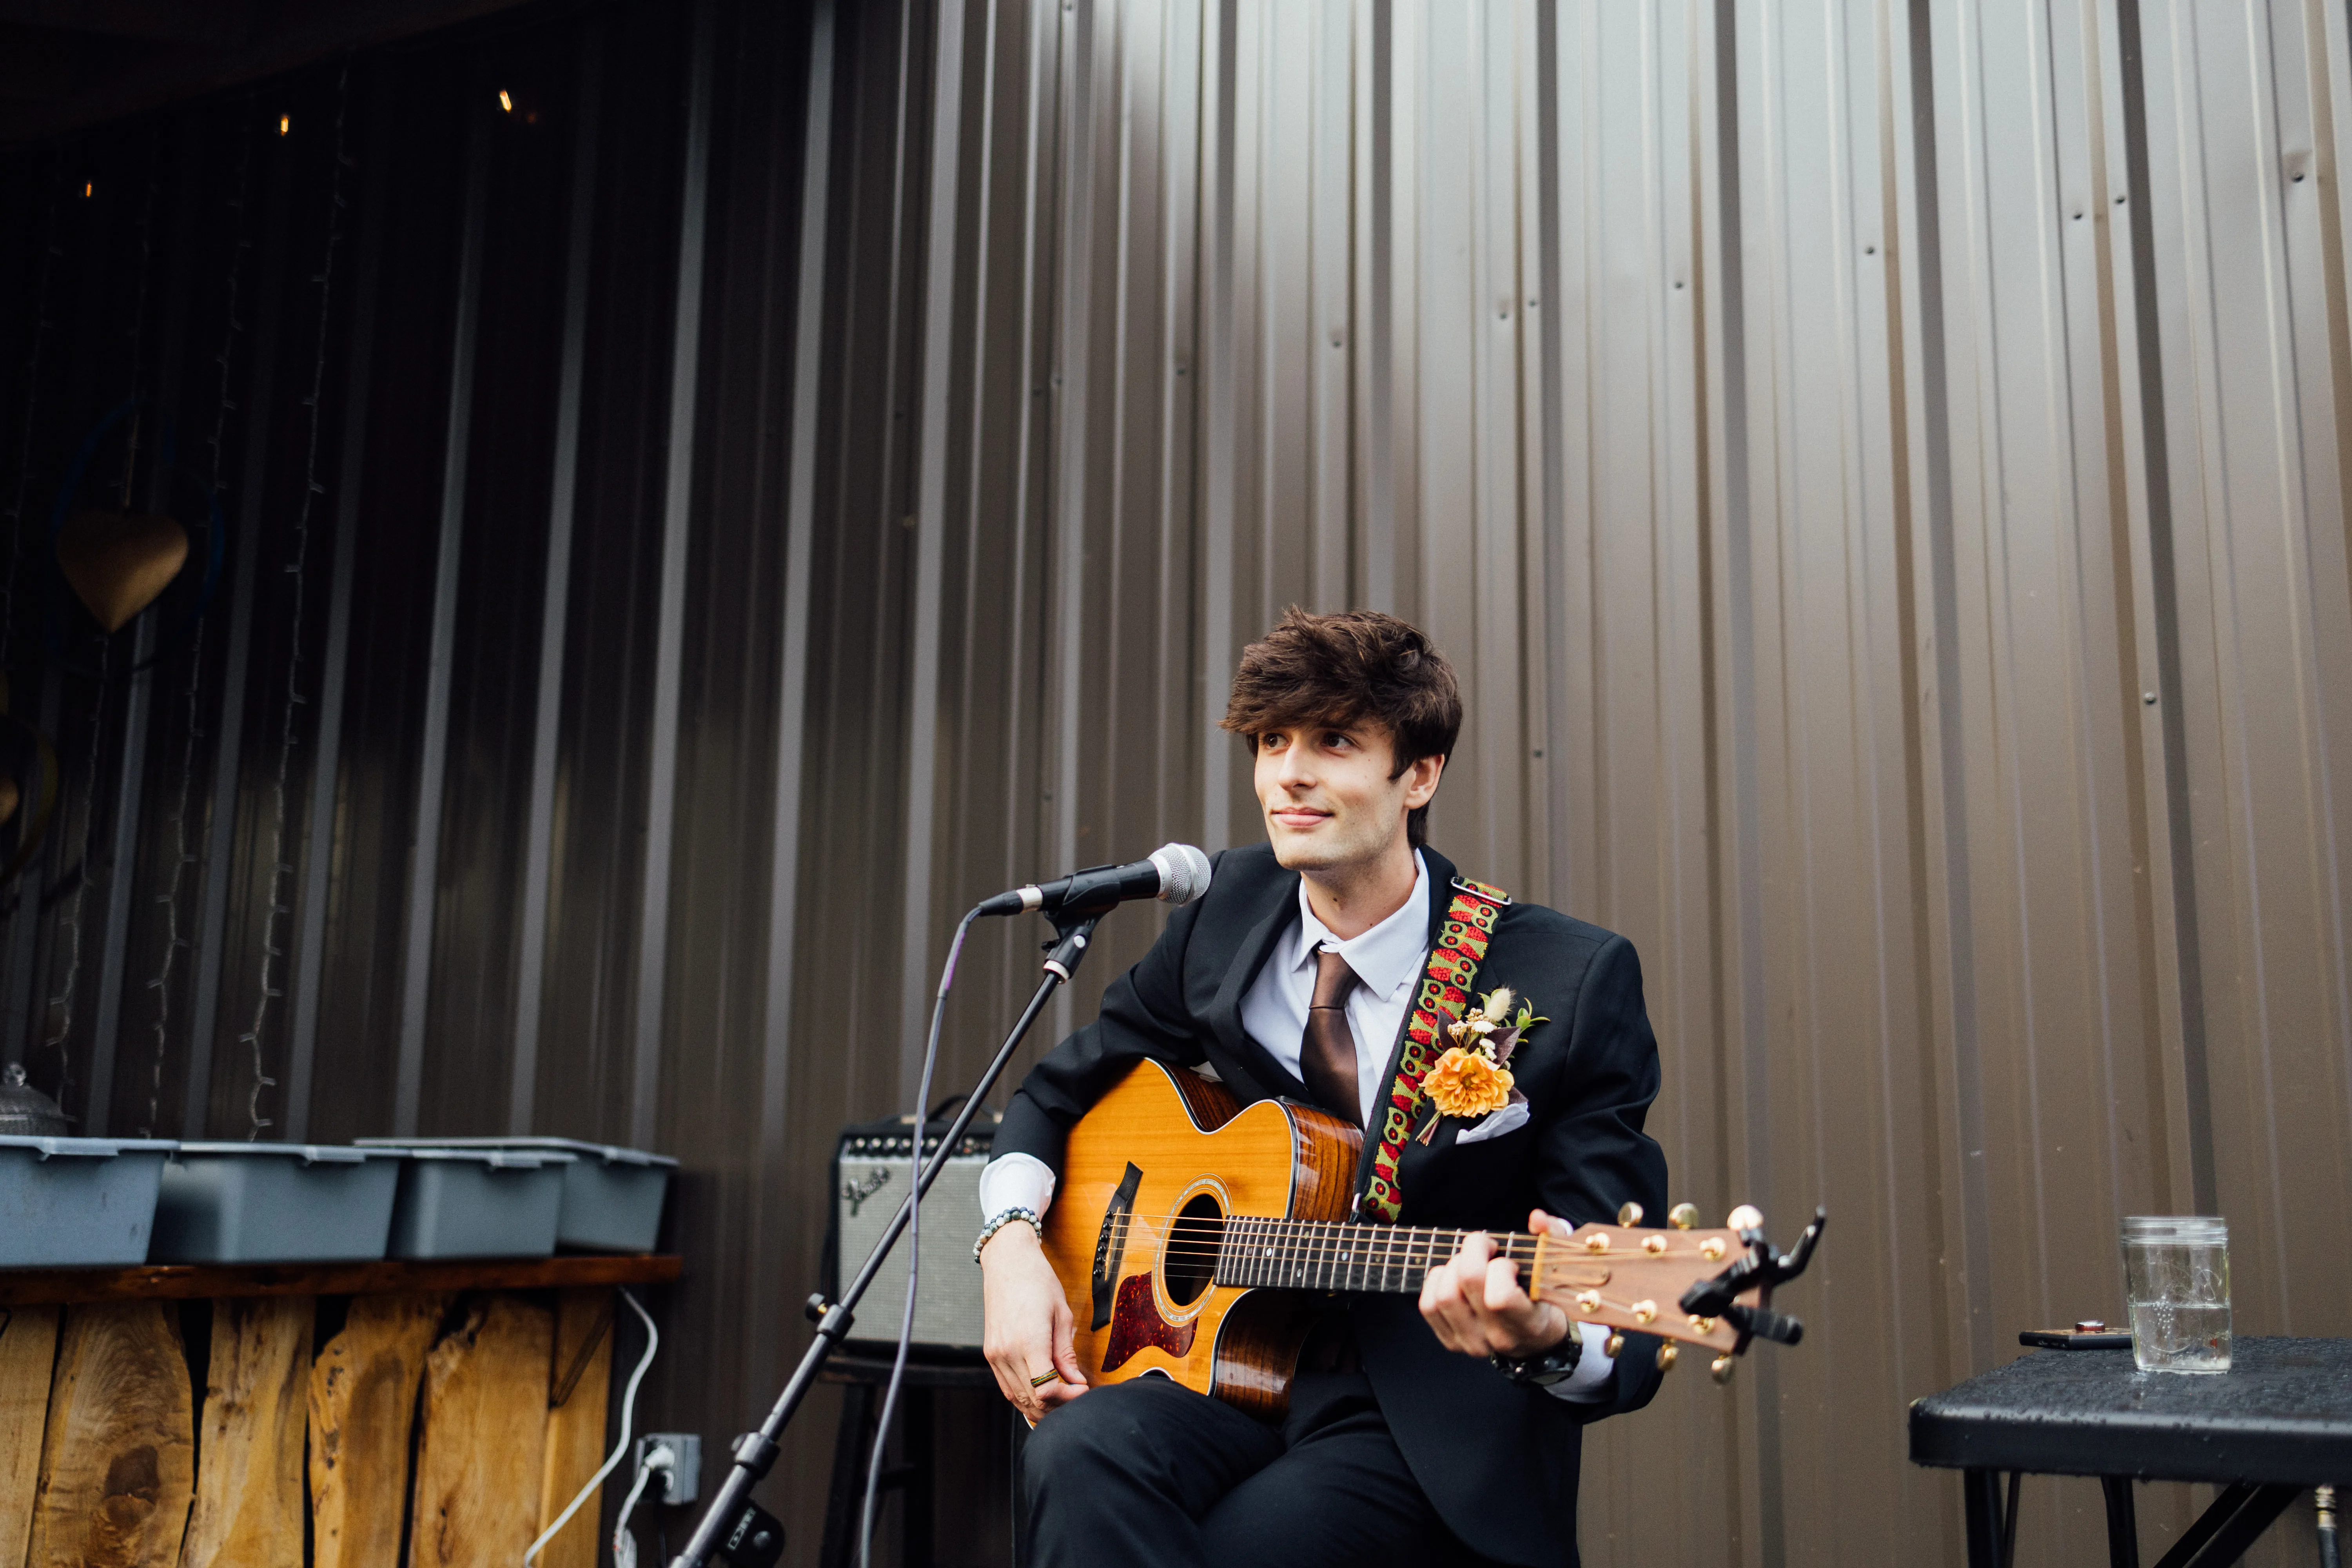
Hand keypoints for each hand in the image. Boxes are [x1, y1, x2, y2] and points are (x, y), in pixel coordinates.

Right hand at [979, 1223, 1087, 1421]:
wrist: (1008, 1261)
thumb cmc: (1037, 1281)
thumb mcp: (1061, 1314)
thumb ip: (1066, 1353)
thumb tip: (1076, 1381)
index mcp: (1028, 1342)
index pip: (1046, 1390)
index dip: (1068, 1397)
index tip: (1083, 1390)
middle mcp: (1006, 1353)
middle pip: (1032, 1400)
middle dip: (1058, 1406)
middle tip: (1077, 1397)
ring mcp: (995, 1355)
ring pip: (1017, 1398)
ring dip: (1041, 1406)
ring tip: (1062, 1399)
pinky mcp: (990, 1354)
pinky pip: (1006, 1387)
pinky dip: (1024, 1396)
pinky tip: (1041, 1394)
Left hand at [1418, 1208, 1573, 1359]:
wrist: (1536, 1339)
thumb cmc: (1546, 1296)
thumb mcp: (1557, 1266)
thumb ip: (1552, 1236)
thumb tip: (1537, 1218)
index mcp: (1529, 1324)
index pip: (1499, 1297)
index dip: (1500, 1268)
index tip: (1509, 1263)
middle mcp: (1498, 1338)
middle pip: (1468, 1283)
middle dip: (1474, 1252)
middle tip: (1486, 1248)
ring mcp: (1472, 1343)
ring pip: (1444, 1295)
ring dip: (1453, 1267)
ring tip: (1470, 1263)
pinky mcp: (1453, 1342)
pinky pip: (1428, 1306)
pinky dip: (1436, 1282)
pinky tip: (1454, 1277)